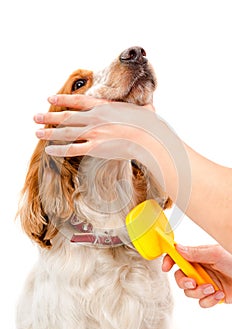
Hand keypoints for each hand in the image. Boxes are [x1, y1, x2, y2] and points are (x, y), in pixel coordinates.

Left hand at [34, 94, 156, 159]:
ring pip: (65, 132)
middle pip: (66, 116)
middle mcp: (95, 118)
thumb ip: (142, 104)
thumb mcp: (145, 109)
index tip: (50, 97)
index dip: (62, 98)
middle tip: (35, 116)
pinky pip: (72, 149)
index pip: (78, 100)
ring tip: (35, 132)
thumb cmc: (150, 124)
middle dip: (49, 116)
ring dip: (49, 132)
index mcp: (104, 106)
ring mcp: (94, 133)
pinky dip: (59, 150)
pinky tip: (48, 151)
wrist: (150, 138)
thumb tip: (150, 101)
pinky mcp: (95, 148)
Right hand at [162, 244, 231, 307]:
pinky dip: (209, 300)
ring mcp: (204, 283)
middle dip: (184, 282)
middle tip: (192, 282)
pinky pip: (201, 302)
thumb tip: (178, 248)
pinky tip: (218, 294)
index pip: (177, 257)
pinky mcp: (211, 296)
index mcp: (197, 256)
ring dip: (199, 292)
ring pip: (189, 292)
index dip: (168, 260)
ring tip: (211, 288)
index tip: (166, 267)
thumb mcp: (215, 253)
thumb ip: (196, 253)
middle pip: (179, 277)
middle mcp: (198, 270)